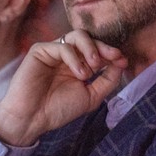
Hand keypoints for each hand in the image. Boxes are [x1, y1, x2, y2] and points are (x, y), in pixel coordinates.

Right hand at [0, 32, 126, 146]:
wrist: (32, 119)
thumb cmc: (57, 110)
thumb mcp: (90, 97)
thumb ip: (107, 81)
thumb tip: (121, 63)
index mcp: (77, 65)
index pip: (97, 50)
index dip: (111, 52)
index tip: (123, 60)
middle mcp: (66, 56)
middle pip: (89, 39)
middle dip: (104, 47)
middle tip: (113, 58)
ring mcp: (53, 52)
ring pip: (77, 36)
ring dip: (90, 49)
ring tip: (92, 69)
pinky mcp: (40, 51)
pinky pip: (62, 46)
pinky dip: (74, 58)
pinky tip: (78, 73)